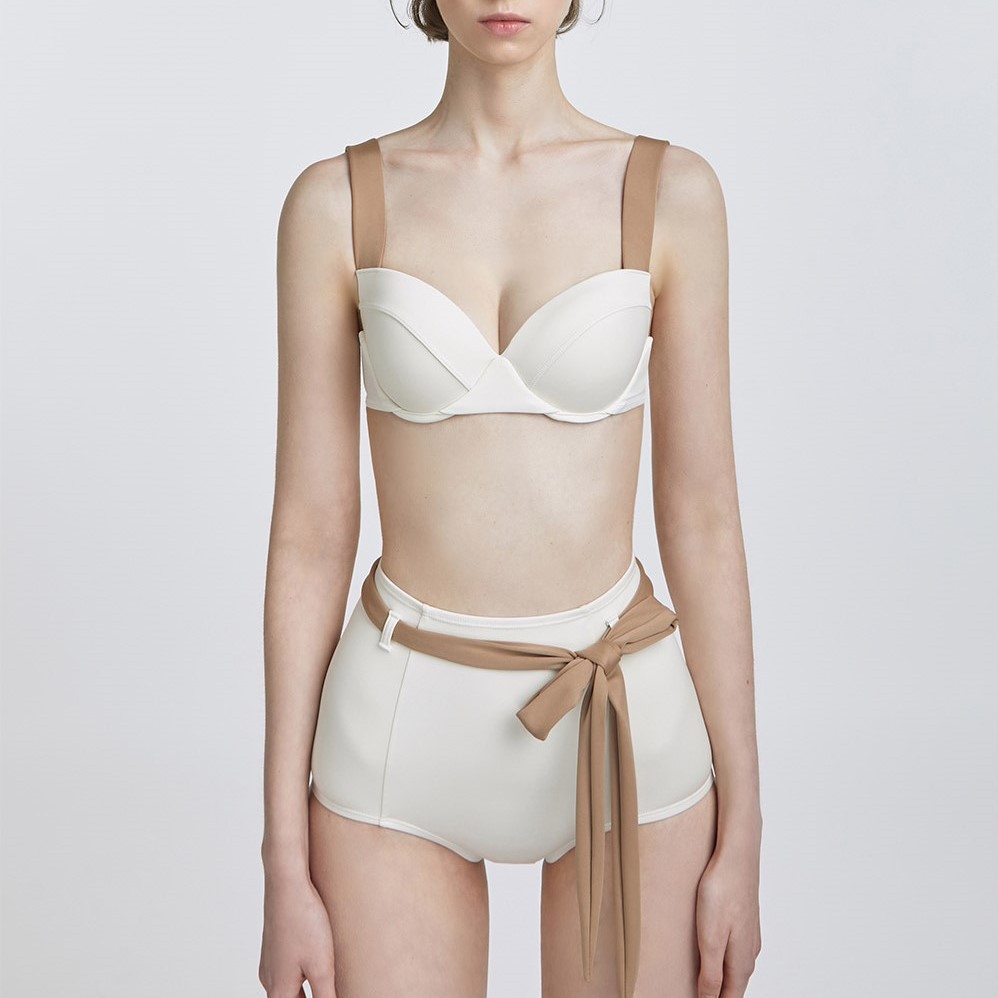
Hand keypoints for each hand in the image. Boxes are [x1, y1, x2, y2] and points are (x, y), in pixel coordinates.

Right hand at [259, 872, 336, 997]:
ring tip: (327, 982)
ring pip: (288, 986)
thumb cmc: (303, 921)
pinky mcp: (276, 944)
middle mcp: (269, 978)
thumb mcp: (321, 966)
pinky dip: (302, 974)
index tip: (326, 993)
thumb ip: (326, 996)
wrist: (287, 883)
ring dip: (306, 990)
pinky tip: (317, 961)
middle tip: (329, 990)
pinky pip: (288, 968)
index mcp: (278, 990)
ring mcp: (270, 960)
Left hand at [695, 842, 761, 997]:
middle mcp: (749, 952)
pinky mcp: (743, 920)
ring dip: (722, 978)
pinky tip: (714, 954)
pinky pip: (735, 949)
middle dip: (718, 994)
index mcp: (741, 962)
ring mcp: (748, 935)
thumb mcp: (711, 938)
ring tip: (704, 983)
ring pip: (735, 967)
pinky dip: (724, 960)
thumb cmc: (722, 893)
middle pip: (734, 985)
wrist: (737, 856)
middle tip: (698, 994)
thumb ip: (711, 973)